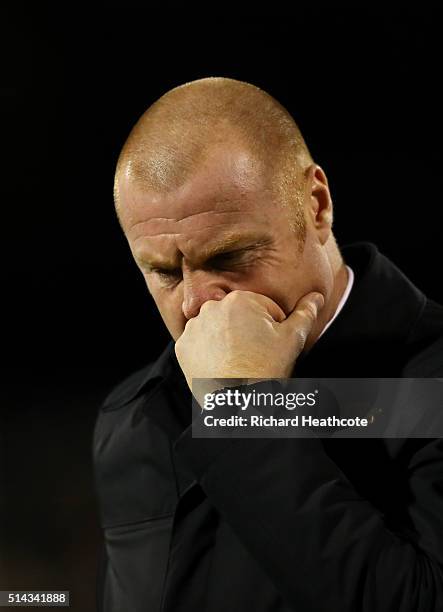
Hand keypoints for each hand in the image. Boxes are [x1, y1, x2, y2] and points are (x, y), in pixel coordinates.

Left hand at [175, 290, 324, 389]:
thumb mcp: (292, 339)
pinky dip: (208, 353)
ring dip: (227, 340)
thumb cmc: (265, 370)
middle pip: (239, 316)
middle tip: (255, 355)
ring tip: (238, 361)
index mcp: (240, 300)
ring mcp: (193, 327)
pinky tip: (220, 366)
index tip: (270, 347)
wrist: (236, 403)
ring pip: (217, 329)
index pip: (263, 309)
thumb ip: (305, 313)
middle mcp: (212, 307)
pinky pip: (198, 344)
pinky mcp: (182, 346)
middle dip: (248, 331)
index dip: (272, 328)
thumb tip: (317, 297)